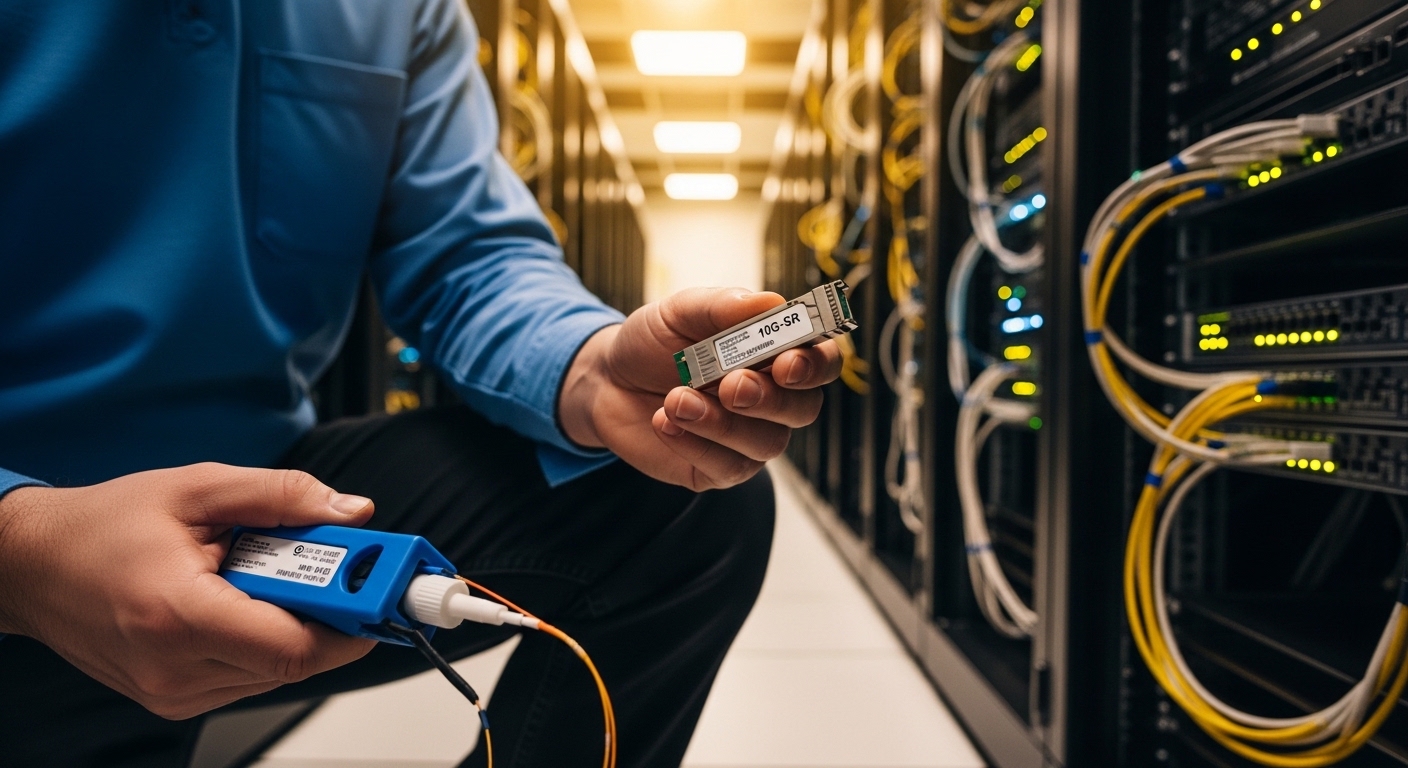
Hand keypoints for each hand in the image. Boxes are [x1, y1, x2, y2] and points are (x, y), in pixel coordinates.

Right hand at [0, 463, 377, 718]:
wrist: (32, 566)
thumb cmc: (104, 526)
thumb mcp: (198, 488)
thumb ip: (282, 496)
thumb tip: (350, 512)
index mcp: (180, 616)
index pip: (295, 647)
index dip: (351, 622)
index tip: (383, 590)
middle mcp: (176, 668)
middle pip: (293, 659)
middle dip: (328, 611)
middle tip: (338, 565)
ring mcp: (173, 692)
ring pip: (276, 672)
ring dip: (294, 623)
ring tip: (269, 573)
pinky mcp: (173, 699)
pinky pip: (249, 676)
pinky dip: (264, 638)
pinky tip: (243, 598)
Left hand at [560, 288, 841, 490]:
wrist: (606, 380)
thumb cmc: (653, 342)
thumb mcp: (679, 311)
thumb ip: (721, 306)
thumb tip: (770, 302)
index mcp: (775, 353)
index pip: (821, 361)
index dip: (815, 364)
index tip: (786, 361)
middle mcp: (772, 399)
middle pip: (804, 409)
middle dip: (771, 399)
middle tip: (732, 385)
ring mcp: (748, 438)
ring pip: (766, 443)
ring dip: (723, 423)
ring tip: (676, 399)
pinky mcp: (717, 469)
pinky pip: (727, 467)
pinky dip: (696, 442)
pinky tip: (664, 420)